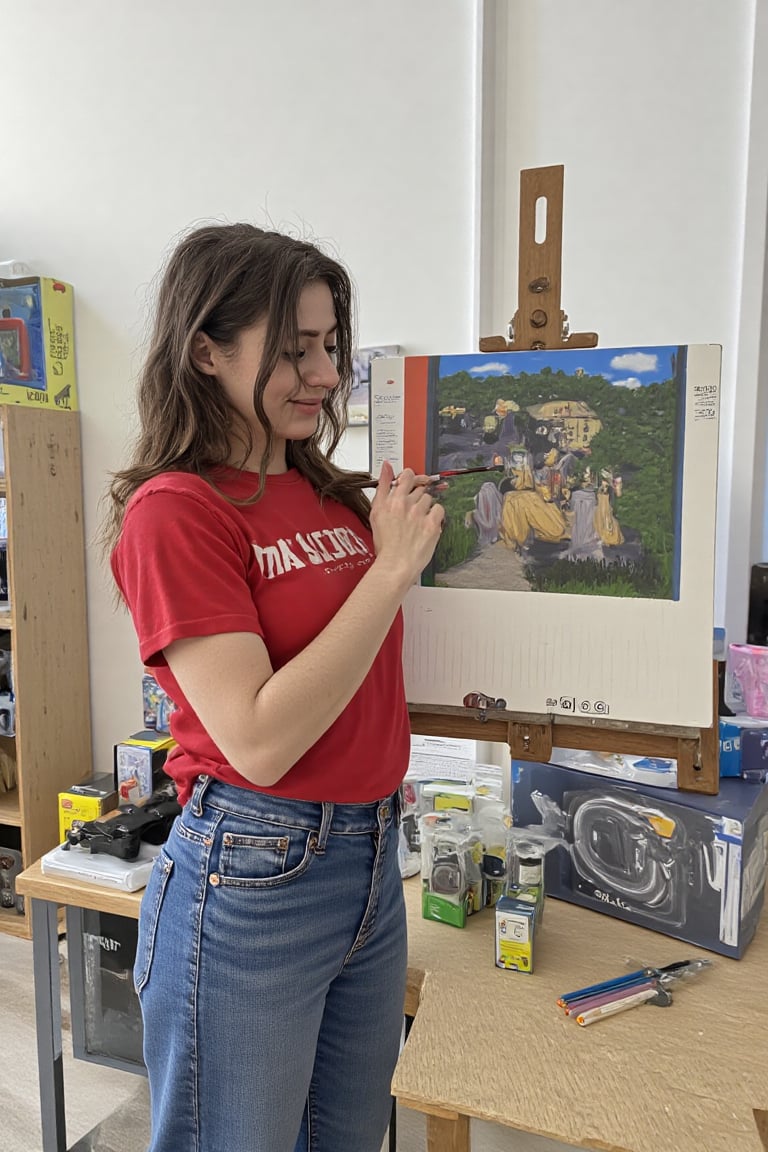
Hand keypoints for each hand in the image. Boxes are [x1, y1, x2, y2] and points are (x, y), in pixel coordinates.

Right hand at [370, 462, 444, 586]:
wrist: (395, 565)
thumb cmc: (385, 545)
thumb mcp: (376, 513)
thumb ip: (383, 487)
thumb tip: (386, 466)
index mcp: (391, 500)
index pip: (406, 476)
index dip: (411, 478)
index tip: (411, 482)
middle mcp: (405, 504)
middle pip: (419, 488)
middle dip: (417, 496)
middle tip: (413, 510)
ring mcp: (419, 514)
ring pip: (429, 499)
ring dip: (425, 507)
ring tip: (418, 521)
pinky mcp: (431, 524)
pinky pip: (439, 510)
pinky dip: (435, 516)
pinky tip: (427, 524)